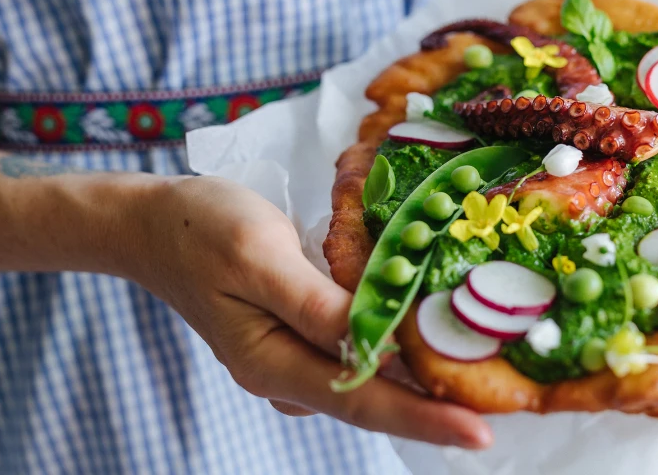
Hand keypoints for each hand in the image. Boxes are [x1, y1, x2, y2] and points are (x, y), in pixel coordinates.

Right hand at [124, 175, 492, 448]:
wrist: (155, 225)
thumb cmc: (203, 229)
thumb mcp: (259, 254)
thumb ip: (315, 303)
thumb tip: (376, 342)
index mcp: (271, 362)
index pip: (360, 401)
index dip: (422, 419)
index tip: (478, 432)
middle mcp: (284, 375)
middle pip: (371, 401)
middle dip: (436, 410)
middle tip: (502, 410)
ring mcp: (290, 360)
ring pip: (366, 380)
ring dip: (419, 381)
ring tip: (480, 374)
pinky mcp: (296, 339)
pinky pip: (354, 354)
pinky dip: (392, 350)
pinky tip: (427, 335)